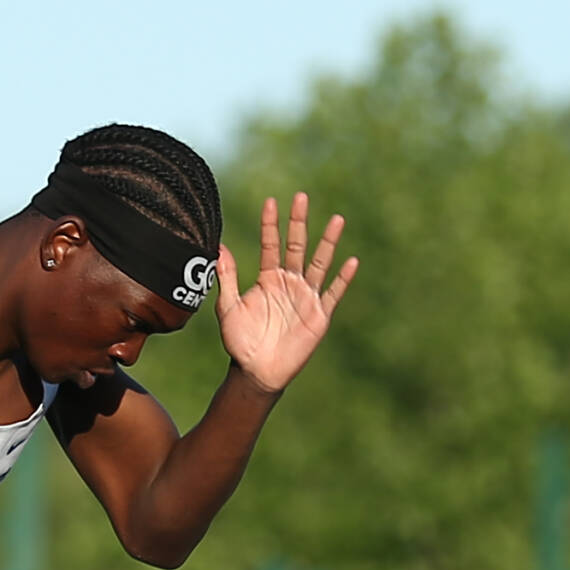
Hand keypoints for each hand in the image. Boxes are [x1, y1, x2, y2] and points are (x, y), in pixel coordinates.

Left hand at [214, 193, 356, 394]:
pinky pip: (333, 293)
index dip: (270, 224)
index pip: (271, 245)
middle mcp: (289, 282)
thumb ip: (227, 279)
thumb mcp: (228, 309)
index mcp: (268, 279)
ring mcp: (306, 297)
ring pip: (319, 263)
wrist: (256, 372)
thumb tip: (218, 249)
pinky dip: (342, 279)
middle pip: (297, 246)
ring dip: (328, 242)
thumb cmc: (240, 342)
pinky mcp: (318, 315)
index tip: (271, 201)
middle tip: (301, 197)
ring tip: (337, 219)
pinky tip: (351, 261)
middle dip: (299, 222)